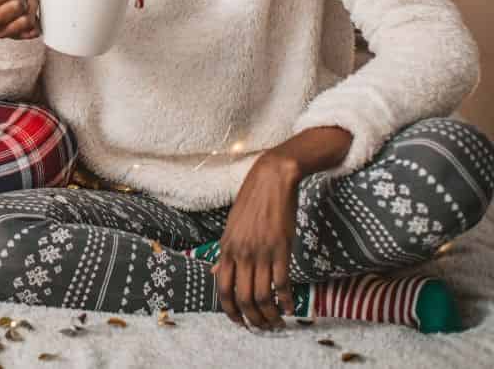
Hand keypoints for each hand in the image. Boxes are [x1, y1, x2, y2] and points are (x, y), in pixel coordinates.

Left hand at [214, 151, 299, 330]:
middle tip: (263, 327)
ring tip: (278, 322)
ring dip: (271, 315)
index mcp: (226, 248)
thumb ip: (225, 252)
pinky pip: (282, 284)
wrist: (271, 180)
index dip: (230, 311)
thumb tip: (216, 272)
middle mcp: (241, 253)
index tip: (240, 322)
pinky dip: (287, 301)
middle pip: (243, 298)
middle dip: (253, 319)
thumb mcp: (231, 227)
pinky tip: (291, 308)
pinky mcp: (281, 249)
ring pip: (263, 296)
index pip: (222, 289)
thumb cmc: (251, 203)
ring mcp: (261, 252)